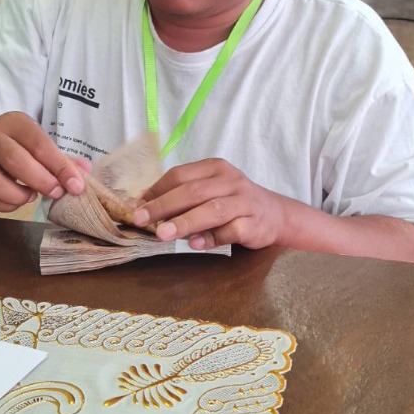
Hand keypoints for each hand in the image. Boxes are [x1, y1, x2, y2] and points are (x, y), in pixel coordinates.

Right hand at [0, 112, 90, 211]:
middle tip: (55, 193)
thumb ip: (62, 160)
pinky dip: (3, 205)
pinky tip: (15, 202)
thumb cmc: (19, 147)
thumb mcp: (40, 145)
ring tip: (31, 197)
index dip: (59, 166)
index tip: (76, 186)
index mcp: (15, 123)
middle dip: (40, 181)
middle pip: (14, 160)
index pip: (39, 144)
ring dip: (16, 196)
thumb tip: (84, 173)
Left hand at [133, 158, 284, 248]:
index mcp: (215, 168)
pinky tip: (195, 245)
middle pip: (193, 191)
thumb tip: (147, 207)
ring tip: (163, 234)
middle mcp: (230, 181)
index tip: (138, 206)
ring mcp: (244, 202)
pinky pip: (230, 231)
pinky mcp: (253, 224)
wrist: (275, 215)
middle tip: (142, 219)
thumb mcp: (211, 190)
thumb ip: (184, 196)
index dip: (157, 190)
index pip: (180, 175)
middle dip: (164, 206)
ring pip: (212, 210)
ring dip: (185, 222)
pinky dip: (211, 238)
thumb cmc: (233, 202)